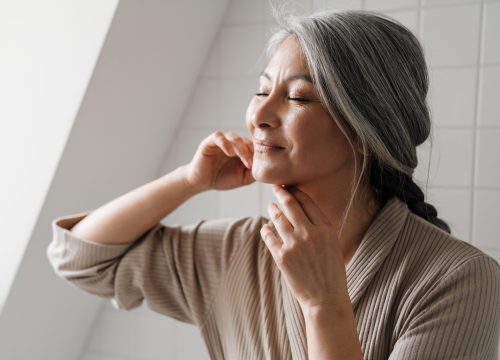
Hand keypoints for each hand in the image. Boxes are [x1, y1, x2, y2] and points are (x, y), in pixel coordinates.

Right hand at [184, 130, 254, 190]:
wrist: (202, 183)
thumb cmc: (222, 179)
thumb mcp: (242, 178)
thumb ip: (254, 172)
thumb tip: (266, 168)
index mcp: (242, 149)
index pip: (253, 145)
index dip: (258, 153)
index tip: (260, 164)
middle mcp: (232, 143)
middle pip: (245, 140)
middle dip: (250, 152)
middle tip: (250, 164)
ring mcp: (221, 141)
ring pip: (234, 137)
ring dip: (240, 148)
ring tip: (243, 159)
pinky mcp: (209, 142)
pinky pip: (218, 136)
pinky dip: (225, 143)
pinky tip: (229, 153)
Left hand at [261, 185, 348, 311]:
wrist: (325, 299)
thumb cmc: (331, 272)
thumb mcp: (333, 245)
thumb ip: (320, 227)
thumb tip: (302, 210)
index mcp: (326, 229)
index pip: (307, 202)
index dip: (296, 191)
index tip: (289, 186)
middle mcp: (310, 234)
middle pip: (291, 205)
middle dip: (281, 193)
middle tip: (276, 187)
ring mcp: (294, 245)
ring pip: (278, 219)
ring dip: (273, 210)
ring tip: (271, 207)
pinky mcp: (282, 257)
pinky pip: (269, 236)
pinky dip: (266, 230)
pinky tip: (265, 228)